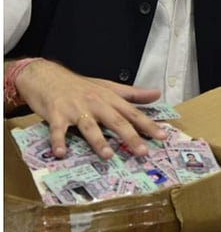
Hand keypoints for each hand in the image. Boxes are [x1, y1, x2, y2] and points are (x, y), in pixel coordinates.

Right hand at [13, 58, 166, 158]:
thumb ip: (133, 94)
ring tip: (108, 155)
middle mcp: (96, 103)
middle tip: (142, 151)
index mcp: (110, 98)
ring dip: (98, 141)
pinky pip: (58, 130)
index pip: (133, 113)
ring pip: (90, 126)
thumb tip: (156, 94)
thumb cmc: (80, 86)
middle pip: (116, 121)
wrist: (48, 76)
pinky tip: (61, 153)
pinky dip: (58, 141)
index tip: (162, 136)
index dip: (148, 125)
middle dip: (130, 136)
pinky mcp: (56, 115)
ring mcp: (75, 109)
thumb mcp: (108, 87)